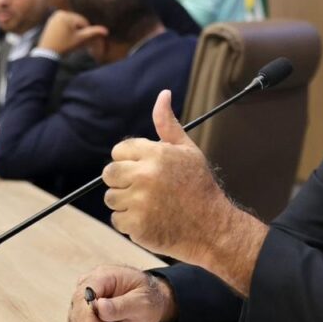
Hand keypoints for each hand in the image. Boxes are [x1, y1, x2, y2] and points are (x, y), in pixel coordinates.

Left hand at [39, 10, 108, 54]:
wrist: (47, 52)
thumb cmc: (64, 45)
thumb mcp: (80, 39)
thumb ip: (93, 33)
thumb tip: (106, 31)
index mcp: (66, 15)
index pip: (83, 22)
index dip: (84, 33)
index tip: (78, 41)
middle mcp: (60, 13)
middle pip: (77, 22)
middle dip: (78, 31)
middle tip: (72, 42)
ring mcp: (54, 16)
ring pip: (71, 24)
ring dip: (73, 31)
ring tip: (68, 40)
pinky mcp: (51, 21)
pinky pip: (64, 24)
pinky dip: (67, 30)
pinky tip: (63, 38)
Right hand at [63, 265, 175, 321]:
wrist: (149, 305)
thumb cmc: (148, 298)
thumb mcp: (143, 302)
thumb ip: (122, 305)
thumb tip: (99, 306)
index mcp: (102, 277)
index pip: (82, 297)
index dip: (86, 320)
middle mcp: (86, 287)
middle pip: (76, 315)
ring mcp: (81, 303)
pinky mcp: (80, 318)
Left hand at [103, 90, 228, 259]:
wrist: (212, 227)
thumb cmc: (199, 186)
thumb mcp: (187, 151)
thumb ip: (168, 124)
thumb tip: (163, 94)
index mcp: (157, 154)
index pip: (119, 150)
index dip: (130, 161)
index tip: (146, 171)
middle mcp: (146, 175)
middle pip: (110, 173)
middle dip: (123, 180)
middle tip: (145, 189)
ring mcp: (140, 201)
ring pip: (111, 197)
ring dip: (126, 202)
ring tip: (150, 205)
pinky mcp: (136, 225)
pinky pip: (117, 219)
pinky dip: (130, 223)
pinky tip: (151, 220)